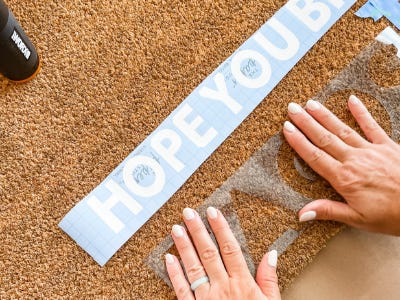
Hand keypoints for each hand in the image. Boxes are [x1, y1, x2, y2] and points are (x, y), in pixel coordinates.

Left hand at [165, 207, 280, 299]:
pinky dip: (174, 274)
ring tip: (176, 228)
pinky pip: (182, 291)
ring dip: (183, 246)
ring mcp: (206, 299)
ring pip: (193, 267)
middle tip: (188, 212)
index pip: (230, 248)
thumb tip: (271, 253)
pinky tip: (168, 258)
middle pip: (209, 253)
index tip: (213, 211)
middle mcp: (222, 287)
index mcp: (242, 284)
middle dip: (197, 230)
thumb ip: (269, 279)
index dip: (220, 228)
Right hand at [283, 95, 399, 235]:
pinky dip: (361, 113)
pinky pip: (372, 126)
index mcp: (344, 178)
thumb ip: (328, 211)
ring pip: (342, 129)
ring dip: (325, 116)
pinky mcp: (387, 146)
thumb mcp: (357, 219)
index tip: (287, 128)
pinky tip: (351, 100)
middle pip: (324, 138)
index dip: (299, 141)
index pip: (315, 156)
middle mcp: (354, 160)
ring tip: (311, 104)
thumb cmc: (391, 215)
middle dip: (306, 122)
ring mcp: (370, 150)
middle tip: (292, 108)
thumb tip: (302, 213)